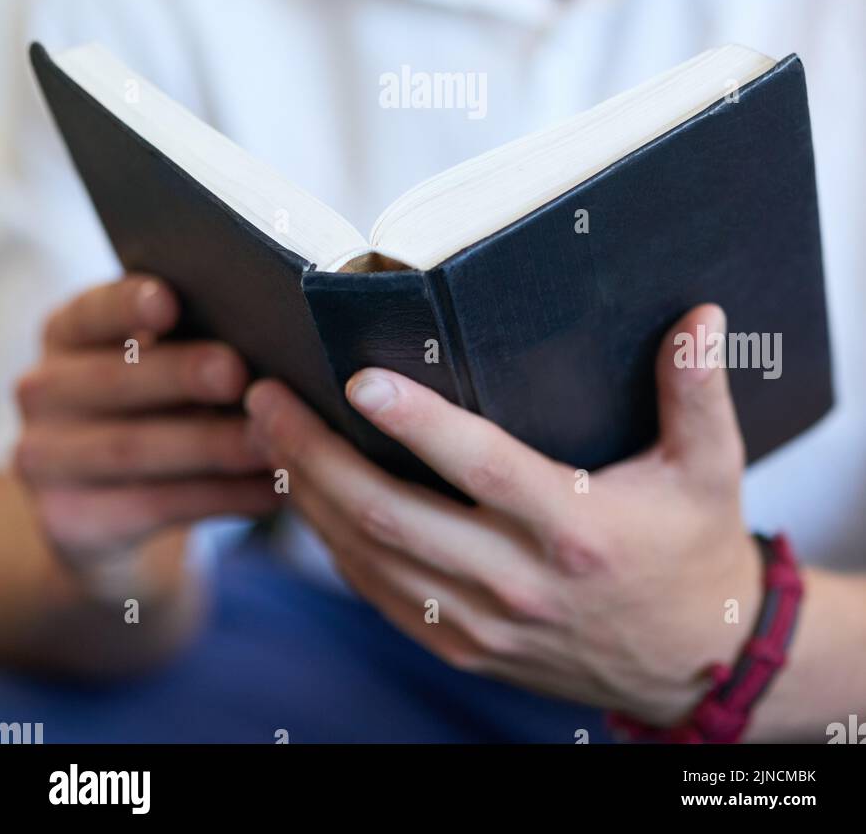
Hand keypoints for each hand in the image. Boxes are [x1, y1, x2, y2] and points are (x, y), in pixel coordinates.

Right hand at [13, 275, 275, 573]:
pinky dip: (219, 497)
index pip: (93, 312)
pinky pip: (150, 506)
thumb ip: (191, 343)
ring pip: (132, 449)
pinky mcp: (67, 520)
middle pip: (113, 380)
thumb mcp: (159, 366)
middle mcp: (43, 390)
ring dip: (209, 444)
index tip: (169, 301)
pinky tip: (270, 489)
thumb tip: (269, 333)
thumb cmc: (155, 404)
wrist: (103, 501)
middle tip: (237, 372)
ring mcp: (45, 460)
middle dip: (179, 375)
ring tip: (269, 439)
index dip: (128, 305)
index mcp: (67, 333)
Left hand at [246, 303, 762, 725]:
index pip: (481, 468)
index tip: (358, 378)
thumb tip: (699, 315)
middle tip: (267, 395)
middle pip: (391, 516)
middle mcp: (519, 582)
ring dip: (309, 493)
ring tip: (266, 431)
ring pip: (368, 558)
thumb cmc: (695, 547)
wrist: (694, 664)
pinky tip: (307, 494)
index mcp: (575, 528)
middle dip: (315, 453)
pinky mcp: (462, 647)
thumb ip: (698, 390)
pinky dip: (332, 543)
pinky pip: (378, 594)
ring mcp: (482, 624)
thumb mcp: (713, 468)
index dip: (416, 423)